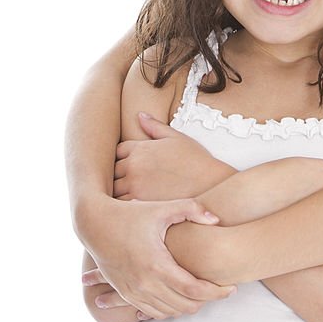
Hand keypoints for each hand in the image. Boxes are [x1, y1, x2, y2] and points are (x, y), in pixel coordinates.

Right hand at [81, 195, 235, 319]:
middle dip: (206, 301)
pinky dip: (168, 309)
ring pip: (168, 313)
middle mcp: (145, 283)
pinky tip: (178, 298)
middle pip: (184, 306)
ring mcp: (133, 291)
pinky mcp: (125, 293)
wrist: (94, 224)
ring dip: (187, 307)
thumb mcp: (161, 208)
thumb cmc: (129, 214)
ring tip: (202, 293)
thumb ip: (191, 209)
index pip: (194, 289)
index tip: (230, 287)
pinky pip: (151, 312)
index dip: (216, 292)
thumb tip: (216, 219)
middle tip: (219, 290)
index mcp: (157, 264)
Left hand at [114, 112, 235, 200]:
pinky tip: (133, 206)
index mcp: (140, 148)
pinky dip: (123, 206)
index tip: (130, 165)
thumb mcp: (176, 138)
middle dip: (118, 175)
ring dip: (117, 191)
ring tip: (128, 194)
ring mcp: (134, 185)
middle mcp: (133, 165)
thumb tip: (139, 115)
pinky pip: (120, 205)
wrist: (210, 183)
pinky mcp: (138, 203)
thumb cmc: (196, 160)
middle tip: (127, 181)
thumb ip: (154, 126)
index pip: (118, 151)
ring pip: (112, 189)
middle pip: (112, 170)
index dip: (122, 157)